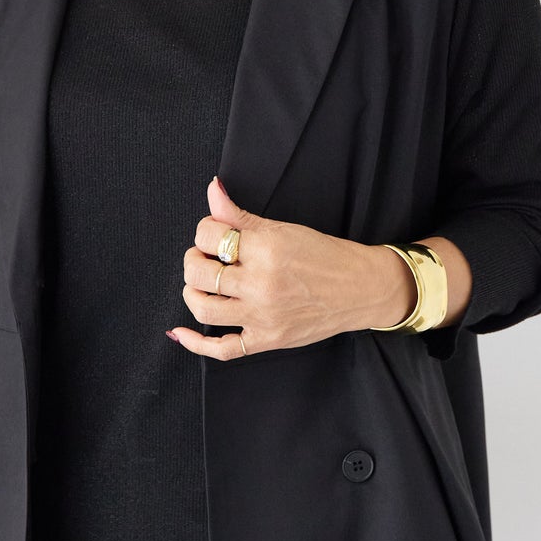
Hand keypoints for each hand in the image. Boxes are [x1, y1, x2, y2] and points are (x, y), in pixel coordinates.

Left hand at [167, 175, 414, 359]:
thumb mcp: (283, 229)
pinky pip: (222, 350)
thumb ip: (240, 215)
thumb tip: (212, 190)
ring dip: (191, 292)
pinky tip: (180, 332)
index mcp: (266, 250)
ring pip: (203, 308)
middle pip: (199, 273)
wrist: (360, 289)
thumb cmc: (325, 255)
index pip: (209, 237)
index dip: (205, 231)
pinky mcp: (266, 340)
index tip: (215, 233)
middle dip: (194, 259)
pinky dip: (195, 343)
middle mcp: (261, 285)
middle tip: (205, 256)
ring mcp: (262, 316)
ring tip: (200, 283)